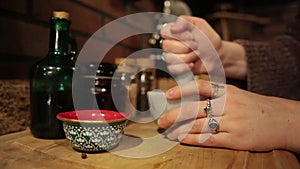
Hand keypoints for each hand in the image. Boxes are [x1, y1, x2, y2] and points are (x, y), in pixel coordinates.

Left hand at [157, 79, 299, 151]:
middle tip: (162, 120)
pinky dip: (193, 139)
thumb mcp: (237, 94)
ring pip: (199, 125)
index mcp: (228, 92)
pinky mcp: (235, 139)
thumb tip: (192, 95)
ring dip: (180, 129)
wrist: (282, 120)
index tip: (168, 94)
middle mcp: (229, 105)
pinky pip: (209, 139)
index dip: (182, 90)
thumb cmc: (256, 107)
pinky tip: (182, 139)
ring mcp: (232, 123)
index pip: (200, 87)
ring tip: (169, 132)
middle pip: (194, 108)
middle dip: (174, 115)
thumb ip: (217, 94)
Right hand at [160, 15, 246, 79]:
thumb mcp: (200, 24)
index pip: (164, 32)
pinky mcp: (175, 68)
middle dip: (185, 47)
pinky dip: (184, 67)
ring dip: (187, 57)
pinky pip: (172, 69)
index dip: (178, 36)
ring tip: (196, 54)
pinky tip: (192, 64)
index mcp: (174, 31)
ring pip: (169, 58)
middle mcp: (170, 43)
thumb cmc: (209, 40)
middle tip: (196, 46)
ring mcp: (171, 56)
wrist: (217, 56)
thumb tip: (172, 28)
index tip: (191, 36)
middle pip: (166, 46)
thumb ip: (185, 21)